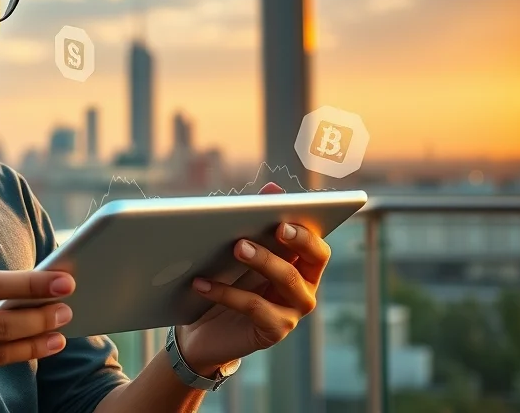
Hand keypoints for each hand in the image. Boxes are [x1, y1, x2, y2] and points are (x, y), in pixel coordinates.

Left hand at [175, 182, 331, 374]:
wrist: (203, 332)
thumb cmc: (226, 283)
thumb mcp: (239, 250)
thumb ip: (257, 219)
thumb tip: (274, 187)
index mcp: (301, 266)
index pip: (318, 246)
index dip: (307, 232)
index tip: (286, 219)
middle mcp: (304, 288)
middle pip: (312, 260)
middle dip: (294, 241)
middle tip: (273, 226)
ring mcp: (292, 312)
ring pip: (287, 280)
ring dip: (262, 260)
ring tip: (235, 246)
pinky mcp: (274, 331)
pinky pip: (255, 307)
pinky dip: (226, 292)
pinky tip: (201, 283)